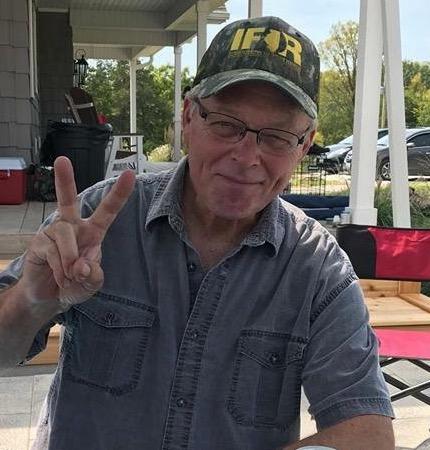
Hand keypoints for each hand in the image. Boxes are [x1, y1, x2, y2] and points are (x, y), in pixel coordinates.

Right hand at [21, 156, 135, 311]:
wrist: (50, 297)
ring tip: (71, 275)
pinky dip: (59, 267)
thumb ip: (94, 276)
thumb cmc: (76, 284)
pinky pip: (51, 250)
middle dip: (64, 180)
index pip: (108, 210)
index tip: (129, 174)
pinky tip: (60, 276)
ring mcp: (54, 233)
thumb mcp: (92, 283)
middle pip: (68, 199)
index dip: (119, 193)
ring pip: (64, 234)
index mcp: (93, 232)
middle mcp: (73, 227)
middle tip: (61, 161)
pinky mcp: (39, 243)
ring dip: (69, 258)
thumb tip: (83, 266)